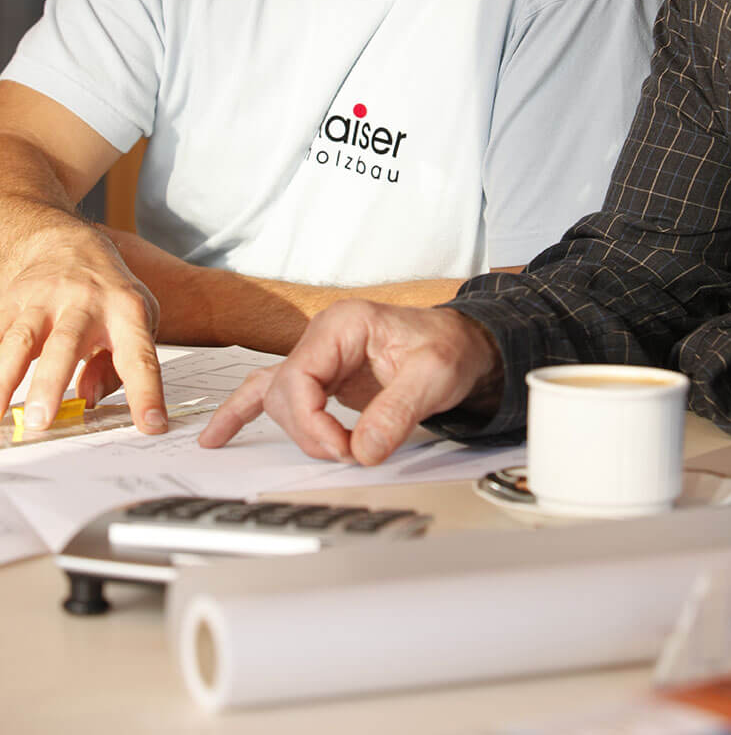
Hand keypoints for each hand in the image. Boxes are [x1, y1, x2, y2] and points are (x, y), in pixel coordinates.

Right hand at [0, 230, 166, 434]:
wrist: (68, 245)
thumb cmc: (110, 293)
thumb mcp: (137, 320)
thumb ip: (118, 366)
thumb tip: (90, 400)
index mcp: (126, 311)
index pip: (140, 357)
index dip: (146, 392)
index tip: (151, 424)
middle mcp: (85, 302)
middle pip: (65, 343)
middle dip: (50, 382)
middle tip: (40, 421)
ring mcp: (43, 299)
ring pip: (20, 338)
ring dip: (5, 378)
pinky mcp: (11, 300)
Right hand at [199, 300, 500, 463]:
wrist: (463, 345)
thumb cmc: (449, 347)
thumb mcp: (434, 376)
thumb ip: (397, 412)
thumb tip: (363, 451)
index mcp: (343, 325)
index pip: (299, 378)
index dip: (313, 423)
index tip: (343, 450)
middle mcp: (323, 338)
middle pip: (286, 394)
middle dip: (310, 432)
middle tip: (348, 454)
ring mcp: (319, 358)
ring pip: (280, 400)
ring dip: (298, 432)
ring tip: (328, 450)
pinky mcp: (323, 379)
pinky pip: (273, 393)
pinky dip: (244, 412)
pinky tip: (218, 436)